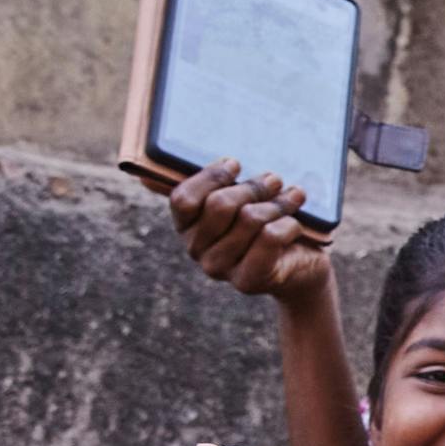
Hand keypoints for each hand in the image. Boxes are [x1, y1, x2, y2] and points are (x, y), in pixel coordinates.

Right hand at [167, 159, 324, 296]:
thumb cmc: (267, 224)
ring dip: (278, 203)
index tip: (236, 164)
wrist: (300, 268)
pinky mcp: (247, 281)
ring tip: (294, 197)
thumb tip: (144, 176)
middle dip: (253, 187)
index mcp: (186, 225)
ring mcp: (219, 268)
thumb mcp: (240, 199)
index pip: (184, 199)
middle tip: (274, 180)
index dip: (212, 177)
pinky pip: (269, 237)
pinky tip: (295, 224)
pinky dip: (288, 224)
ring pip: (250, 219)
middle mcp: (196, 249)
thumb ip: (205, 185)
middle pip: (220, 205)